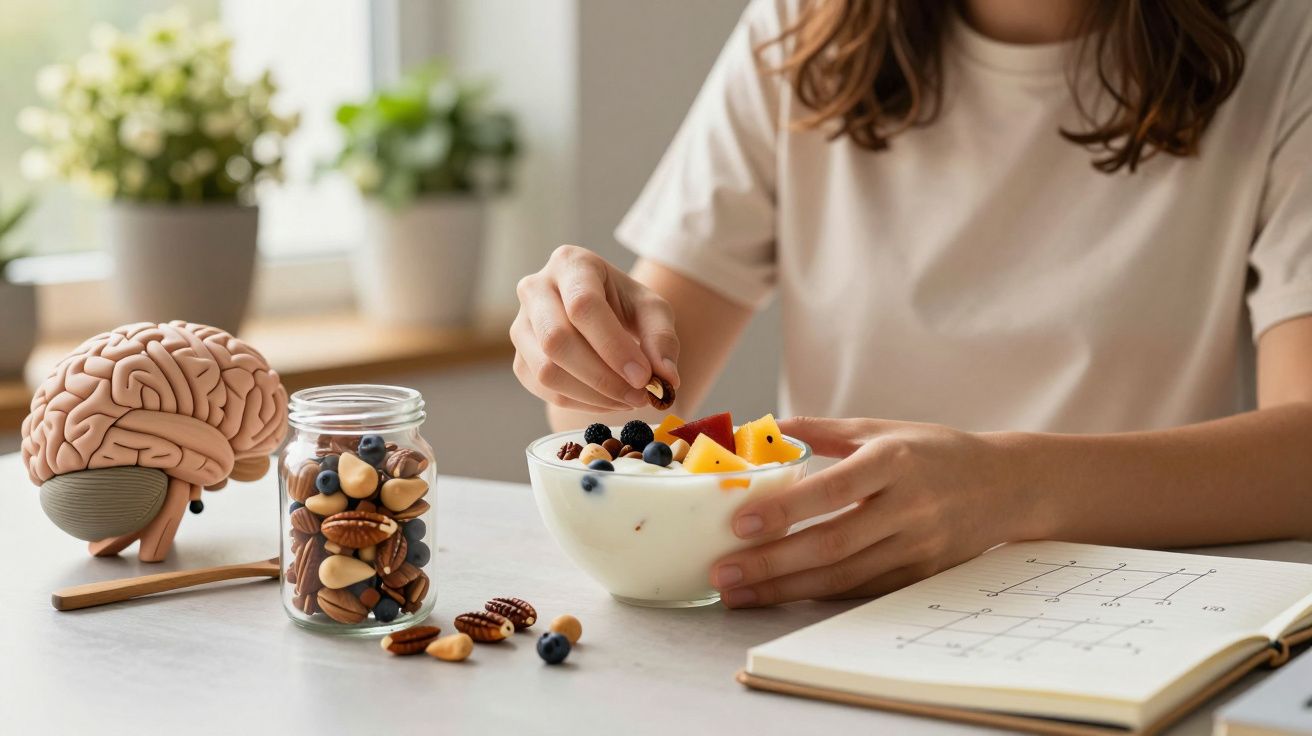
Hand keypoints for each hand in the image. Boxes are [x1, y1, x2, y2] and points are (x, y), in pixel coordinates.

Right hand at [512, 245, 679, 411]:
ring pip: (546, 370)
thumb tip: (666, 380)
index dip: (613, 347)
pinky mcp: (519, 359)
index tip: (644, 377)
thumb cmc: (624, 304)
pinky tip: (608, 400)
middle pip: (557, 340)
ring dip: (593, 395)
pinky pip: (543, 389)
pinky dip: (580, 403)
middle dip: (602, 377)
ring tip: (629, 399)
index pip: (583, 306)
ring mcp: (520, 325)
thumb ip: (662, 339)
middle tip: (640, 396)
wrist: (596, 313)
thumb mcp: (652, 309)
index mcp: (570, 264)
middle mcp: (535, 289)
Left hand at [711, 417, 1037, 606]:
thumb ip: (820, 431)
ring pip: (843, 576)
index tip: (739, 523)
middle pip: (832, 543)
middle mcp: (908, 507)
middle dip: (771, 564)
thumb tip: (760, 429)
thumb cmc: (933, 451)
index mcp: (894, 462)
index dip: (786, 510)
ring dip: (785, 588)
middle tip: (722, 574)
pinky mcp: (921, 575)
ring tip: (737, 594)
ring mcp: (918, 547)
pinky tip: (779, 597)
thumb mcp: (880, 429)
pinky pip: (862, 591)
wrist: (1006, 485)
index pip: (833, 490)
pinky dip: (818, 595)